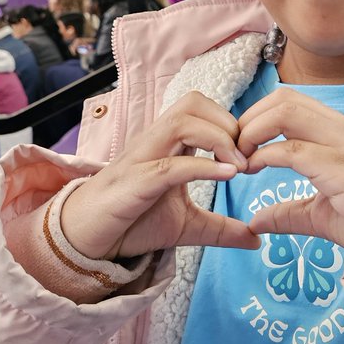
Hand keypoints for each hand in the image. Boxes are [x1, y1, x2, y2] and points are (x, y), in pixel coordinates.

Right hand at [59, 92, 258, 260]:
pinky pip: (169, 165)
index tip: (253, 155)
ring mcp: (142, 159)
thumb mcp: (188, 226)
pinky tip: (227, 176)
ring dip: (218, 139)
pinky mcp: (135, 183)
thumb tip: (257, 239)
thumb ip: (222, 229)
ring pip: (181, 122)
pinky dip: (202, 167)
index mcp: (168, 144)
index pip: (203, 108)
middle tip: (248, 158)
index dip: (233, 123)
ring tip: (239, 167)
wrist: (86, 240)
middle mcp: (155, 142)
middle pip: (193, 103)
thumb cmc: (133, 223)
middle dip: (228, 124)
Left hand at [237, 89, 343, 269]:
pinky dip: (263, 156)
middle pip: (281, 98)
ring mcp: (342, 145)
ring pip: (284, 112)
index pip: (287, 102)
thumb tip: (254, 221)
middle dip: (247, 121)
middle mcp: (340, 129)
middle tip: (233, 154)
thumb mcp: (320, 215)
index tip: (239, 150)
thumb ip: (288, 214)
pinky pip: (292, 149)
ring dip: (252, 133)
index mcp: (337, 131)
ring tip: (240, 162)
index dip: (254, 120)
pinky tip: (253, 171)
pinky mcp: (341, 168)